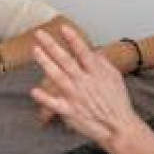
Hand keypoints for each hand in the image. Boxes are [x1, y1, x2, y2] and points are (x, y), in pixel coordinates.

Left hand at [29, 26, 141, 146]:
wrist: (119, 126)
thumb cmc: (116, 101)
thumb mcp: (114, 77)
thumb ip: (102, 63)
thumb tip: (92, 51)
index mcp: (95, 73)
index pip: (83, 52)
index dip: (73, 39)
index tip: (62, 27)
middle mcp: (84, 82)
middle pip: (66, 60)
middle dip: (52, 46)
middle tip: (39, 33)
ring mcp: (76, 96)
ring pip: (58, 77)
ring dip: (46, 63)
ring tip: (35, 51)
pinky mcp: (70, 111)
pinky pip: (55, 104)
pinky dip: (45, 98)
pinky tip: (34, 91)